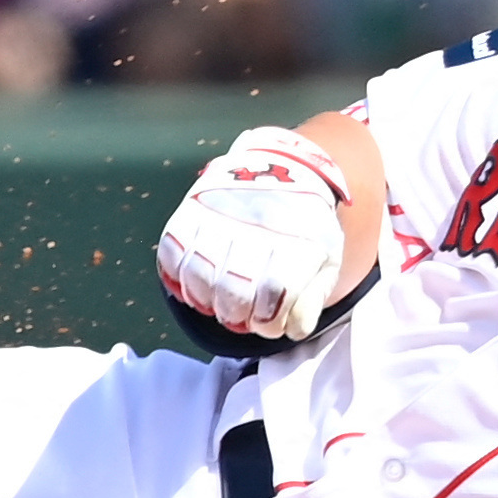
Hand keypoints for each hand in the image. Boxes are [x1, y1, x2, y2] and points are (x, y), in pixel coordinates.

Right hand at [155, 126, 348, 338]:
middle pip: (234, 291)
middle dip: (236, 315)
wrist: (283, 168)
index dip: (269, 321)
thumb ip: (312, 298)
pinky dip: (178, 277)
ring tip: (217, 300)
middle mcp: (256, 223)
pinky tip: (194, 283)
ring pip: (199, 276)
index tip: (270, 323)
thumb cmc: (304, 226)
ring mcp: (220, 213)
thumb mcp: (326, 259)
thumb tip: (292, 329)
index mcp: (296, 237)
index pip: (274, 294)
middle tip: (241, 315)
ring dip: (206, 300)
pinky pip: (171, 253)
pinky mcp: (191, 208)